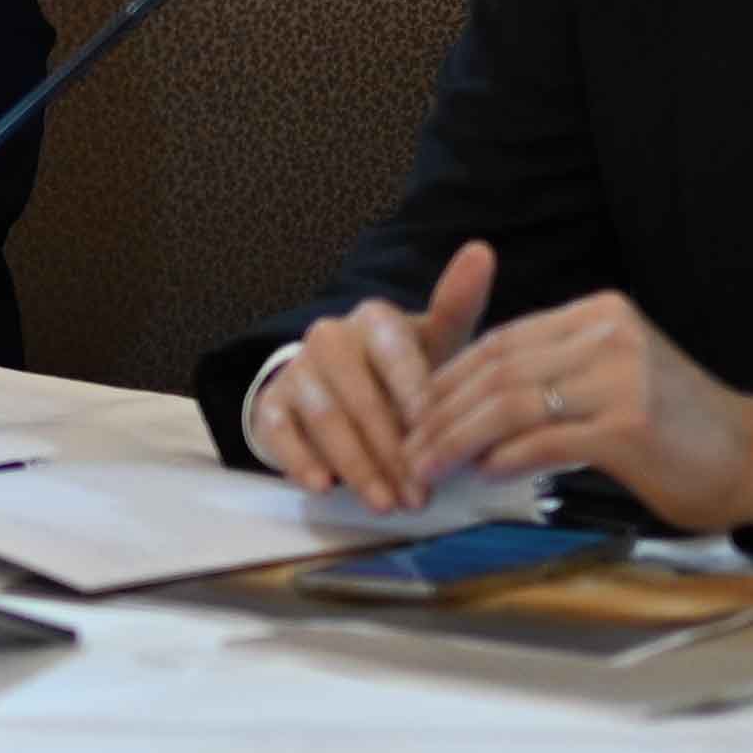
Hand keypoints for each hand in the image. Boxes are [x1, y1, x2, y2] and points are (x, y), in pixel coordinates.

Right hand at [249, 241, 496, 510]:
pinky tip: (324, 486)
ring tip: (385, 503)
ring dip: (357, 466)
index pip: (397, 359)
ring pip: (327, 420)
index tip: (442, 442)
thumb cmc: (397, 368)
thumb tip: (481, 250)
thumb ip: (457, 305)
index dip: (418, 403)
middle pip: (363, 399)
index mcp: (372, 319)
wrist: (334, 382)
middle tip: (420, 495)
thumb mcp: (432, 340)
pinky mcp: (271, 403)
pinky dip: (302, 461)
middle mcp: (329, 337)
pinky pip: (281, 433)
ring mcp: (297, 371)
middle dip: (394, 452)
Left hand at [407, 285, 752, 533]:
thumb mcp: (609, 381)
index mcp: (598, 315)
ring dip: (458, 440)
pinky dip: (505, 457)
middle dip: (440, 414)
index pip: (500, 341)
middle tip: (405, 451)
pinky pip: (547, 439)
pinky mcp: (630, 425)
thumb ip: (548, 381)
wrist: (752, 458)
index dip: (446, 380)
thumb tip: (466, 411)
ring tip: (428, 470)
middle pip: (497, 370)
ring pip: (511, 404)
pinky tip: (482, 474)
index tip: (410, 416)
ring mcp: (621, 377)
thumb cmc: (675, 429)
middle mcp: (608, 335)